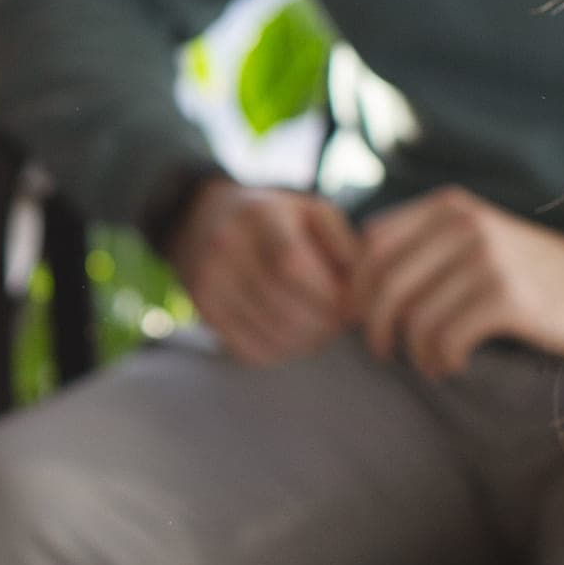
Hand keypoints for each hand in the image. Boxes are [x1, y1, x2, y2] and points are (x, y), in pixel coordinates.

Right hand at [168, 178, 358, 363]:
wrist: (200, 217)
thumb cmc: (272, 217)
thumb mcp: (310, 212)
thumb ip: (343, 245)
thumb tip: (362, 294)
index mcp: (259, 216)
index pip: (292, 265)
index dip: (328, 293)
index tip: (349, 301)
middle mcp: (226, 247)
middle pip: (284, 307)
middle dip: (325, 324)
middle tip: (340, 322)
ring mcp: (208, 281)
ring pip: (270, 334)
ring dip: (307, 342)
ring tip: (321, 330)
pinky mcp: (202, 309)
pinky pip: (249, 350)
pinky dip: (280, 352)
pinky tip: (293, 337)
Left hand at [351, 188, 563, 377]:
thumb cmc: (520, 273)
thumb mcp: (470, 241)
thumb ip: (419, 247)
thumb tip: (349, 284)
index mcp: (448, 207)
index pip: (372, 246)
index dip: (357, 288)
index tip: (362, 319)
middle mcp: (465, 226)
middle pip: (385, 284)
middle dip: (374, 326)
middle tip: (383, 352)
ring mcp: (487, 259)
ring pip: (414, 317)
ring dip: (414, 351)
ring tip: (430, 361)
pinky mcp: (508, 298)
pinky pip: (445, 339)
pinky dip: (441, 360)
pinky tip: (453, 364)